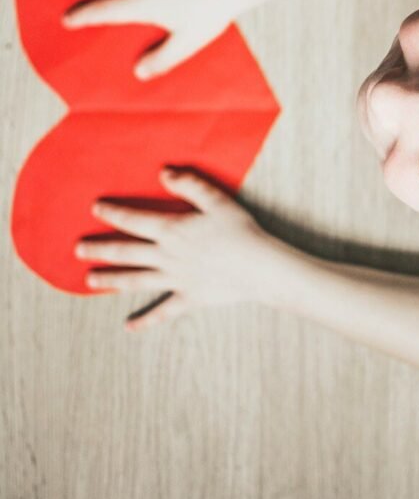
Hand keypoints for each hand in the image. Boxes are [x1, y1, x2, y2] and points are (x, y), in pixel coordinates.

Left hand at [75, 168, 286, 331]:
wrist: (259, 266)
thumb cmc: (240, 230)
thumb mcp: (216, 200)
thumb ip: (189, 184)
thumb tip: (163, 172)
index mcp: (172, 230)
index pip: (134, 221)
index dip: (113, 214)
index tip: (96, 209)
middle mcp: (167, 256)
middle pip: (126, 252)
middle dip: (101, 250)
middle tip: (79, 250)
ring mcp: (175, 279)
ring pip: (135, 280)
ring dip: (111, 280)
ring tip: (90, 280)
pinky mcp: (187, 298)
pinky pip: (162, 311)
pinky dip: (145, 320)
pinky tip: (129, 325)